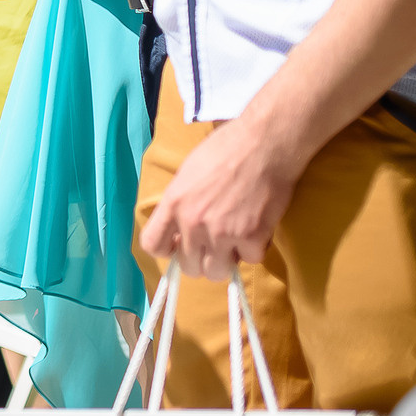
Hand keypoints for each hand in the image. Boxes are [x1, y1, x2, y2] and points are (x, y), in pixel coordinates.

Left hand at [139, 119, 296, 280]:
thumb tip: (181, 231)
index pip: (152, 244)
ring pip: (217, 271)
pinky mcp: (252, 237)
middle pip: (189, 266)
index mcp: (173, 203)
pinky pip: (249, 260)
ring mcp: (222, 233)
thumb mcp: (188, 174)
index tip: (178, 246)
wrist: (263, 144)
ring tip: (234, 241)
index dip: (166, 251)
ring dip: (226, 260)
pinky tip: (255, 229)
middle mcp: (192, 222)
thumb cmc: (225, 150)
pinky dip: (254, 249)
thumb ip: (181, 204)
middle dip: (201, 259)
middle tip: (214, 244)